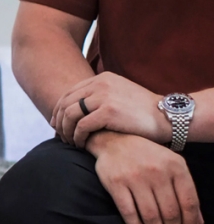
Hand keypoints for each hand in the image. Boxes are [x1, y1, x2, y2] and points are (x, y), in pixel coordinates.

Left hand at [51, 72, 170, 147]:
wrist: (167, 117)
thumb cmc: (142, 112)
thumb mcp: (119, 96)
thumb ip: (98, 98)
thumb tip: (73, 111)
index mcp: (102, 79)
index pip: (69, 94)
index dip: (58, 110)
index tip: (56, 125)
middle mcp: (101, 84)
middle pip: (66, 104)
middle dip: (59, 122)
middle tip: (60, 137)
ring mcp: (104, 96)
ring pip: (70, 115)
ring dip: (66, 131)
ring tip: (70, 142)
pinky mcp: (108, 111)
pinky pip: (81, 126)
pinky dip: (77, 137)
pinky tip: (81, 145)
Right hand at [89, 131, 202, 223]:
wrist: (114, 140)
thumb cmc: (147, 155)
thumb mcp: (171, 165)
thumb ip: (185, 191)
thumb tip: (197, 222)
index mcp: (175, 166)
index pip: (188, 201)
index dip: (190, 223)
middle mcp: (157, 172)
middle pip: (170, 212)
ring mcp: (135, 178)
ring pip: (151, 215)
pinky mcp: (116, 184)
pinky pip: (129, 212)